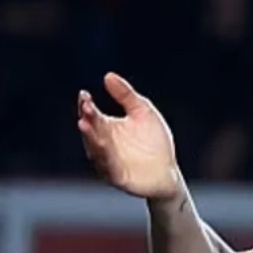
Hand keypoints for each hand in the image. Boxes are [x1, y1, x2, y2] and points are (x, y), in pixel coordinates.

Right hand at [78, 72, 184, 205]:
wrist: (167, 172)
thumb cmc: (154, 142)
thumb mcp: (143, 112)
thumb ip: (126, 95)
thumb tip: (108, 76)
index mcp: (106, 127)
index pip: (91, 114)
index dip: (86, 105)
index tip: (85, 94)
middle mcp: (103, 144)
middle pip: (91, 130)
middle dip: (88, 118)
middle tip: (87, 107)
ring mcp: (108, 161)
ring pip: (95, 148)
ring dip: (90, 137)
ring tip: (85, 125)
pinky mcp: (117, 176)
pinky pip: (108, 166)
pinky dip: (104, 157)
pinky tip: (102, 145)